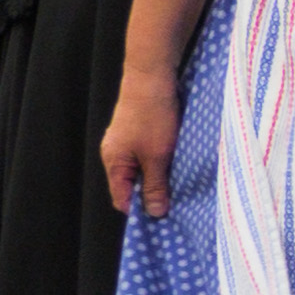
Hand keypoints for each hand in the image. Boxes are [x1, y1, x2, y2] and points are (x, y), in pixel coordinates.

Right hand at [99, 68, 180, 220]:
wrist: (152, 75)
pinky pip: (148, 154)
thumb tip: (154, 213)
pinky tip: (177, 162)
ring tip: (180, 183)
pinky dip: (161, 161)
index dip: (141, 211)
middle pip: (132, 185)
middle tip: (177, 203)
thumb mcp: (157, 156)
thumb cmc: (152, 115)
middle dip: (153, 194)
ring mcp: (126, 140)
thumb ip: (155, 185)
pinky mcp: (138, 130)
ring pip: (143, 169)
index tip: (163, 219)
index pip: (122, 199)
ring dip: (160, 177)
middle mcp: (115, 153)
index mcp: (114, 163)